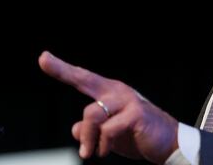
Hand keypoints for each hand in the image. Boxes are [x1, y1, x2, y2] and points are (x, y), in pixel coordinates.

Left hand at [38, 51, 178, 163]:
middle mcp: (118, 92)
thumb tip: (76, 129)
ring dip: (88, 138)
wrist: (169, 144)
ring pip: (92, 114)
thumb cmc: (140, 136)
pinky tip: (107, 150)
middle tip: (43, 59)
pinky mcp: (135, 114)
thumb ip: (92, 129)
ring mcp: (127, 101)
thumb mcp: (110, 135)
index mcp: (111, 94)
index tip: (43, 58)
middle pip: (85, 79)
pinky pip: (107, 130)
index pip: (84, 79)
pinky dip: (103, 144)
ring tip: (90, 153)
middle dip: (63, 69)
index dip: (62, 68)